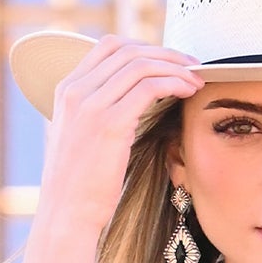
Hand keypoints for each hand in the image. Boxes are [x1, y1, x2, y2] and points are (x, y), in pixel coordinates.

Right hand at [39, 35, 203, 235]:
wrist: (66, 215)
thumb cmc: (79, 187)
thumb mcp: (81, 138)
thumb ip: (98, 113)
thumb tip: (131, 103)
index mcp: (66, 90)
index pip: (109, 47)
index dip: (144, 47)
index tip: (168, 60)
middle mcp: (76, 91)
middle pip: (128, 50)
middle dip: (166, 54)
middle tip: (191, 66)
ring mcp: (90, 105)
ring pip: (141, 65)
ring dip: (175, 68)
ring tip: (196, 80)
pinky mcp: (110, 124)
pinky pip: (149, 88)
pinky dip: (173, 83)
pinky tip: (187, 92)